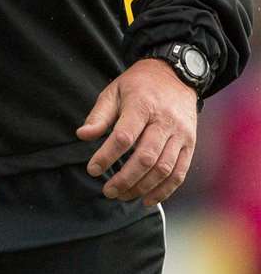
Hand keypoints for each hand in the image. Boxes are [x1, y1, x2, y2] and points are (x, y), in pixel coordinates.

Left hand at [77, 58, 198, 205]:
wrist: (175, 75)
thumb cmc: (138, 85)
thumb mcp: (113, 91)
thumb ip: (98, 115)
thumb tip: (82, 136)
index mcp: (142, 106)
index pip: (124, 137)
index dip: (107, 156)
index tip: (93, 169)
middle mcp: (165, 122)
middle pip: (146, 158)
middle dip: (125, 179)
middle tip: (108, 191)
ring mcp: (181, 135)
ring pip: (164, 169)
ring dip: (143, 187)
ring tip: (123, 196)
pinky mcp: (191, 144)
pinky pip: (180, 172)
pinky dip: (164, 190)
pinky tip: (148, 198)